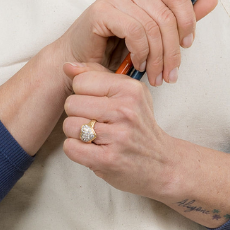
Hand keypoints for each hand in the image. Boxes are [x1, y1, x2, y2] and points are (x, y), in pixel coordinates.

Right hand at [56, 0, 217, 93]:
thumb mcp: (157, 32)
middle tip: (170, 74)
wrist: (83, 59)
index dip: (187, 22)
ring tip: (155, 74)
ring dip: (157, 56)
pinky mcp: (101, 10)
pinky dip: (140, 52)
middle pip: (166, 15)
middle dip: (172, 50)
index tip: (187, 47)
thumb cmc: (118, 45)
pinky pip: (135, 31)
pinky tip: (138, 63)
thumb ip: (182, 17)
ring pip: (152, 25)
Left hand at [60, 61, 177, 199]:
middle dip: (78, 114)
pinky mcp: (108, 159)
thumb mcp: (127, 94)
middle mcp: (125, 110)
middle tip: (96, 123)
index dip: (83, 93)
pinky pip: (71, 147)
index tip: (98, 104)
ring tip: (95, 137)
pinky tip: (92, 150)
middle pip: (71, 103)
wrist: (162, 163)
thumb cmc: (139, 126)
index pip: (81, 81)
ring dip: (76, 133)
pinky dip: (76, 150)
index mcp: (130, 89)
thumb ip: (97, 76)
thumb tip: (67, 65)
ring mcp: (117, 136)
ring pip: (69, 125)